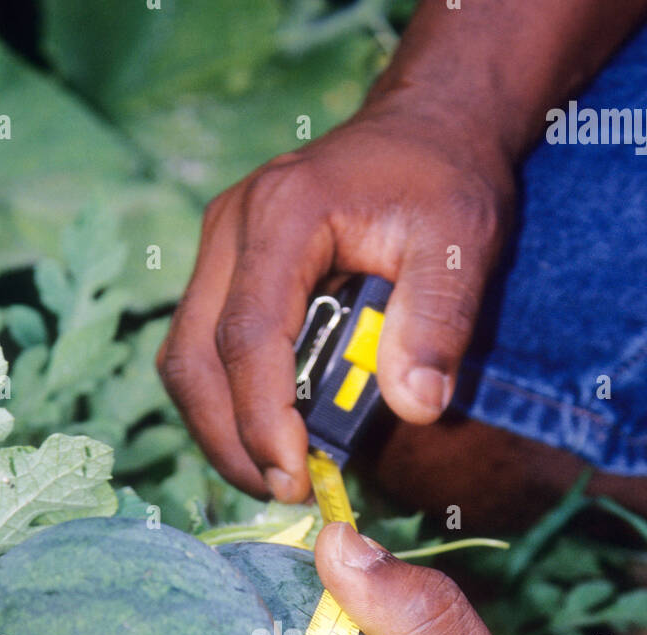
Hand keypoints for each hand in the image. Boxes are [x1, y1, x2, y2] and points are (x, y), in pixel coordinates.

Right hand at [156, 101, 514, 501]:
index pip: (249, 336)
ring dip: (220, 430)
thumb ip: (438, 323)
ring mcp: (218, 247)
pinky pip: (201, 351)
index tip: (296, 478)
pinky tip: (269, 437)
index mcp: (284, 214)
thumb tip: (416, 408)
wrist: (425, 130)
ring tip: (275, 475)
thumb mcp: (462, 244)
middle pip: (193, 358)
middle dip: (230, 440)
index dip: (263, 418)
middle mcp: (231, 226)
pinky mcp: (223, 270)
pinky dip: (226, 405)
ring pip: (184, 360)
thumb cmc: (443, 183)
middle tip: (284, 493)